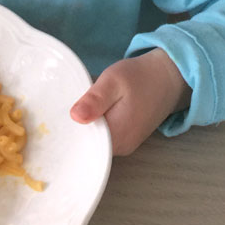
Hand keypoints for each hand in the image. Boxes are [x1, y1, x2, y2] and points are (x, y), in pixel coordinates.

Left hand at [70, 49, 190, 156]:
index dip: (66, 131)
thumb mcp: (114, 80)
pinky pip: (104, 137)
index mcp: (115, 136)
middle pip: (87, 144)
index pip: (81, 142)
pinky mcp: (127, 139)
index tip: (54, 118)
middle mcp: (120, 148)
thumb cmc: (141, 77)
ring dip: (85, 126)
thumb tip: (75, 117)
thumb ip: (95, 99)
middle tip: (61, 109)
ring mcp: (125, 145)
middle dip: (74, 129)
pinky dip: (96, 126)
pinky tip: (90, 112)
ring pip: (95, 140)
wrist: (170, 78)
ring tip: (75, 108)